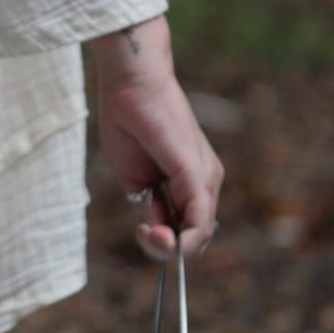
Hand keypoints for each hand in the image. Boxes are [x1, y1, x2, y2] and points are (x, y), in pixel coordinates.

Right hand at [91, 19, 223, 260]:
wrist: (131, 83)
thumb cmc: (128, 122)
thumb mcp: (134, 177)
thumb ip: (147, 206)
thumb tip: (155, 234)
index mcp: (189, 181)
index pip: (188, 227)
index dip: (167, 243)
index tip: (143, 234)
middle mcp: (205, 181)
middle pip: (198, 236)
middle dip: (170, 249)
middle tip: (145, 236)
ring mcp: (205, 178)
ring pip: (201, 233)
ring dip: (174, 247)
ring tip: (149, 234)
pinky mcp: (196, 173)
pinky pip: (199, 218)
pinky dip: (186, 238)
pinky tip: (167, 240)